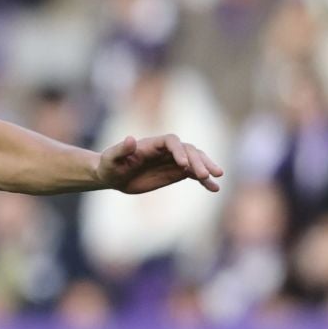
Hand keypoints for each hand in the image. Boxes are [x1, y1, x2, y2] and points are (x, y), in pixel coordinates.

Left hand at [98, 134, 223, 193]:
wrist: (114, 175)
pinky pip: (194, 174)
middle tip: (206, 174)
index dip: (179, 151)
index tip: (183, 165)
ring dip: (206, 168)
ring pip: (196, 160)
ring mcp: (174, 160)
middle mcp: (166, 150)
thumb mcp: (111, 158)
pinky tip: (214, 189)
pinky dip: (204, 181)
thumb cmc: (110, 165)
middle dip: (198, 161)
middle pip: (188, 150)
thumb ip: (121, 149)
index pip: (171, 142)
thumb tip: (130, 139)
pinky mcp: (176, 172)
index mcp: (152, 144)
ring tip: (217, 178)